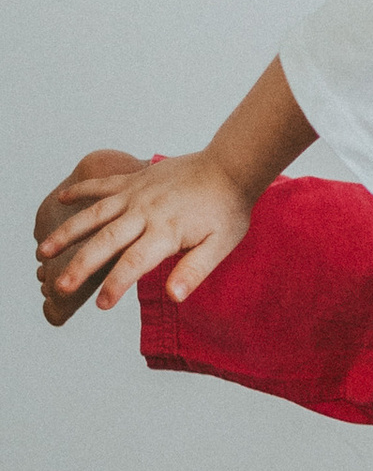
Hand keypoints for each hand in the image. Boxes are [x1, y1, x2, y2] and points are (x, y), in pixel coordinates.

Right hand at [34, 147, 252, 324]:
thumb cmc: (227, 208)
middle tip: (59, 286)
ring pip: (94, 213)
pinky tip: (62, 199)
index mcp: (166, 231)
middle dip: (81, 265)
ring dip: (68, 232)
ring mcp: (137, 194)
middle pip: (106, 241)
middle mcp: (145, 212)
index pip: (135, 263)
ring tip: (43, 250)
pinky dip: (82, 190)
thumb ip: (195, 270)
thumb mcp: (221, 244)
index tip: (102, 305)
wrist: (231, 165)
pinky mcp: (135, 180)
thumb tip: (174, 297)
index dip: (117, 284)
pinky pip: (103, 185)